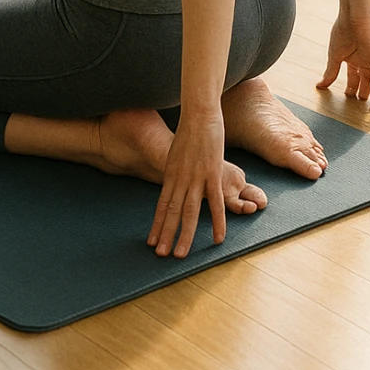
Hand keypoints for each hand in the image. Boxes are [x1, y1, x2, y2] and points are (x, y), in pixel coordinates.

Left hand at [148, 113, 227, 259]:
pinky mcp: (212, 174)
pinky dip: (217, 222)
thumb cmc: (190, 131)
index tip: (151, 241)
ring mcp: (196, 177)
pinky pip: (215, 203)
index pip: (161, 205)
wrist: (199, 114)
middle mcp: (180, 179)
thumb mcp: (177, 153)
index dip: (156, 224)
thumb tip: (175, 182)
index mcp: (170, 174)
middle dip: (165, 235)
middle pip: (171, 212)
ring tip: (179, 254)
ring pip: (189, 212)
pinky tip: (218, 239)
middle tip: (160, 255)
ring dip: (184, 235)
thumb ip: (176, 170)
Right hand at [317, 13, 369, 105]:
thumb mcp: (334, 56)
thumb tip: (320, 85)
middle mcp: (364, 62)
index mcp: (352, 59)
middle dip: (362, 93)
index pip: (352, 78)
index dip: (350, 87)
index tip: (347, 96)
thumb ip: (330, 72)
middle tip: (361, 103)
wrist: (354, 21)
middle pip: (364, 82)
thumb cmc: (342, 33)